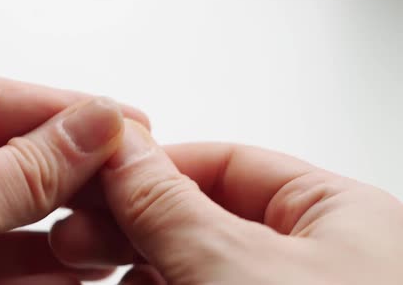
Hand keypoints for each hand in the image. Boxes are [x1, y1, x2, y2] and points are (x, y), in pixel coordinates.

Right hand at [51, 121, 402, 283]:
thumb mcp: (233, 265)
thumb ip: (170, 203)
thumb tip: (122, 149)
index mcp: (338, 216)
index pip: (229, 165)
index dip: (157, 164)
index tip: (100, 172)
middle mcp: (318, 258)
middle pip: (205, 216)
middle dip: (132, 221)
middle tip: (76, 232)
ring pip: (195, 263)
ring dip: (136, 264)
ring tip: (84, 266)